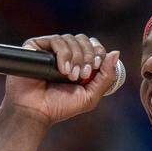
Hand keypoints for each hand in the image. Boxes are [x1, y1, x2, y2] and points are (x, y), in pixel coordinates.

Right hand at [1, 34, 121, 126]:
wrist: (35, 111)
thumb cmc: (60, 106)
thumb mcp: (90, 96)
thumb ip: (105, 77)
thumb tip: (115, 53)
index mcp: (78, 63)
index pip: (93, 45)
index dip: (98, 51)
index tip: (96, 66)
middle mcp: (65, 53)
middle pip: (83, 39)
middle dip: (87, 56)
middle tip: (82, 74)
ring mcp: (50, 49)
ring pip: (70, 39)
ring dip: (75, 57)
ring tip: (70, 76)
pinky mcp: (36, 46)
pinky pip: (56, 40)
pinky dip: (63, 54)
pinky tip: (62, 69)